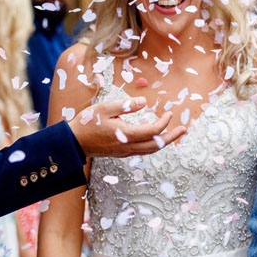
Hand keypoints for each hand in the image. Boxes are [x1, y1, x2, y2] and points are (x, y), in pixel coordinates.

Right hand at [67, 97, 185, 156]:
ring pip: (150, 150)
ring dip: (164, 143)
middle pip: (156, 145)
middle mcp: (128, 146)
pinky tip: (155, 139)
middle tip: (184, 130)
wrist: (72, 143)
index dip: (164, 122)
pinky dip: (152, 146)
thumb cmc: (87, 123)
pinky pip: (142, 151)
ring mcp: (124, 152)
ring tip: (174, 135)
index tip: (168, 113)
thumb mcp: (105, 108)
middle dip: (172, 137)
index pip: (153, 131)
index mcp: (126, 134)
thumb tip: (144, 102)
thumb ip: (125, 105)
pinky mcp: (121, 153)